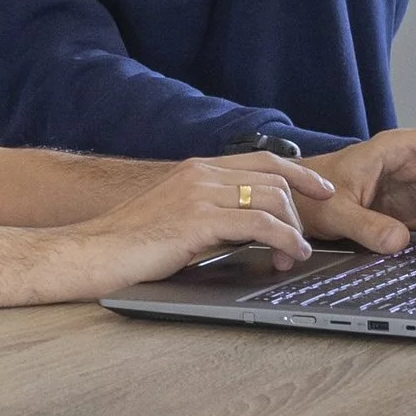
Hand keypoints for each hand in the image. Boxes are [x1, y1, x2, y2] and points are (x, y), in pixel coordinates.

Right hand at [64, 150, 321, 297]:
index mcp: (196, 169)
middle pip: (273, 178)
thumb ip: (210, 213)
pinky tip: (288, 254)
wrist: (93, 252)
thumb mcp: (177, 218)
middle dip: (300, 210)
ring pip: (271, 198)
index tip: (322, 189)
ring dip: (293, 229)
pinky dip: (284, 239)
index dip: (298, 172)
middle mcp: (201, 173)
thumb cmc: (130, 244)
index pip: (261, 160)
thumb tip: (248, 228)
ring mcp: (199, 193)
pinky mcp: (198, 219)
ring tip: (296, 255)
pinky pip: (258, 223)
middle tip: (306, 242)